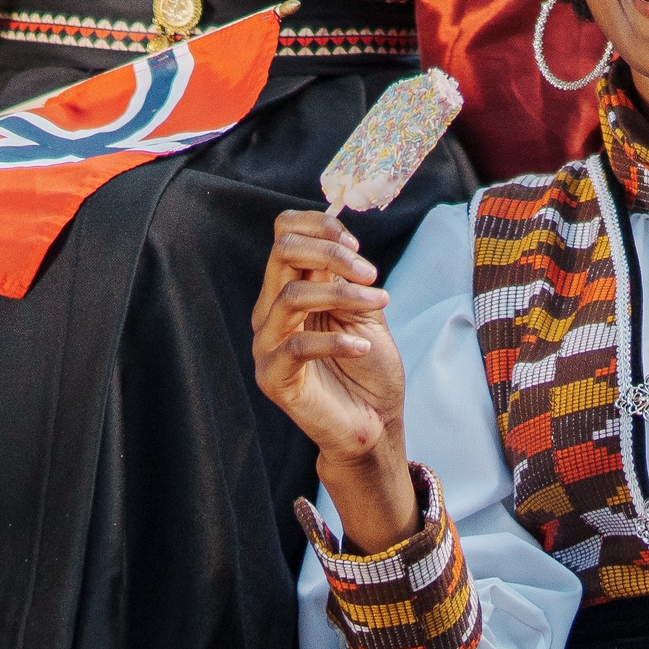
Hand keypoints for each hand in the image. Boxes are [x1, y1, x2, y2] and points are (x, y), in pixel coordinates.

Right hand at [249, 207, 414, 542]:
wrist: (374, 423)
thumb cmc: (368, 368)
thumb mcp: (363, 312)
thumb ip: (345, 279)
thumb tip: (338, 241)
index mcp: (289, 290)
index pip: (283, 235)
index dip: (318, 226)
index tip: (356, 245)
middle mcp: (271, 312)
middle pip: (282, 253)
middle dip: (331, 253)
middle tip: (371, 274)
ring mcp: (268, 345)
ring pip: (291, 295)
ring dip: (342, 294)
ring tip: (380, 304)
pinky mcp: (274, 377)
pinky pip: (298, 346)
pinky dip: (336, 340)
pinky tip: (363, 346)